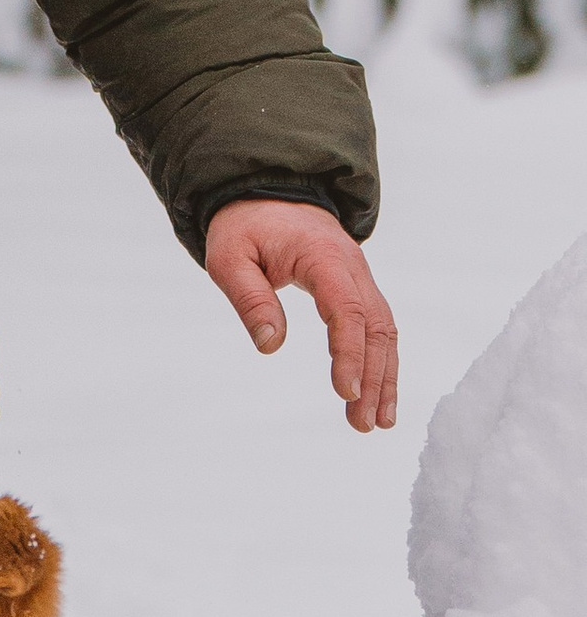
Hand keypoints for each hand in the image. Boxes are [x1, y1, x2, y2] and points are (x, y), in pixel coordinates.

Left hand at [204, 200, 398, 432]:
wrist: (267, 192)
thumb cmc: (245, 227)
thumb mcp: (229, 257)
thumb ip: (250, 298)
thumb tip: (269, 345)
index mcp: (323, 257)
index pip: (346, 310)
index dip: (348, 353)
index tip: (344, 392)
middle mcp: (353, 268)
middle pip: (376, 326)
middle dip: (373, 378)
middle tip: (363, 423)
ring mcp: (360, 278)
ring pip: (385, 330)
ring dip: (384, 377)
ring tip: (377, 422)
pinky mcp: (358, 289)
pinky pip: (378, 327)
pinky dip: (381, 362)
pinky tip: (378, 396)